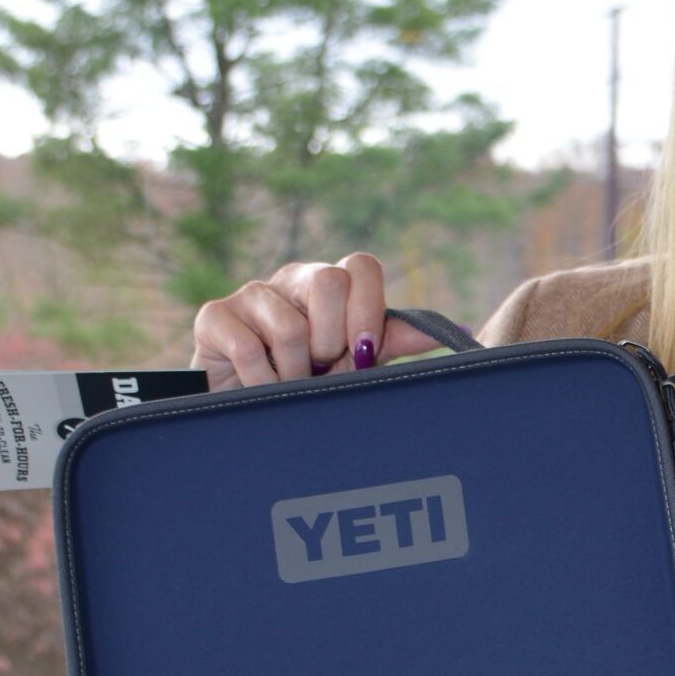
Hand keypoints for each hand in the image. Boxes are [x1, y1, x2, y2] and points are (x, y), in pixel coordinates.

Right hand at [190, 252, 437, 387]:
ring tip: (290, 385)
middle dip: (333, 339)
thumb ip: (393, 341)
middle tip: (323, 368)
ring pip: (290, 327)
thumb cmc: (306, 382)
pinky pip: (249, 348)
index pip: (361, 266)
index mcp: (331, 286)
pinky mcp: (215, 316)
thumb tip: (459, 326)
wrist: (243, 409)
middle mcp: (291, 279)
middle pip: (327, 280)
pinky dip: (262, 382)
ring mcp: (251, 294)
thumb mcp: (353, 364)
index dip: (369, 309)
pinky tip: (260, 388)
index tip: (364, 353)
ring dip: (296, 373)